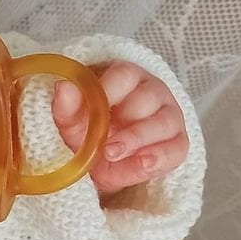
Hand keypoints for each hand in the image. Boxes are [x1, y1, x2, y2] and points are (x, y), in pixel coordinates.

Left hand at [52, 61, 188, 196]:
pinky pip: (177, 148)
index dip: (108, 90)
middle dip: (124, 119)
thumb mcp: (71, 121)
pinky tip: (143, 165)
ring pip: (165, 121)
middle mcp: (151, 92)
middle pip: (148, 97)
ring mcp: (168, 117)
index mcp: (124, 78)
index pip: (124, 74)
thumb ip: (67, 106)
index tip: (91, 111)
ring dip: (138, 139)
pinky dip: (160, 157)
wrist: (97, 164)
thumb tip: (63, 86)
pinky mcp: (177, 143)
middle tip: (102, 141)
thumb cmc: (87, 132)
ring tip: (112, 154)